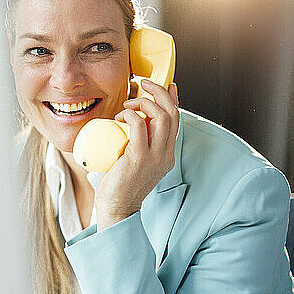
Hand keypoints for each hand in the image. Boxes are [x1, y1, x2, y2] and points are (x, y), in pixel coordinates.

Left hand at [95, 80, 179, 229]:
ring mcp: (155, 157)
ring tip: (129, 104)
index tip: (167, 85)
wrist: (117, 209)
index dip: (173, 99)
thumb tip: (125, 125)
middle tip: (143, 84)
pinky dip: (131, 116)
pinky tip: (120, 117)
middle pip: (172, 113)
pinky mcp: (140, 158)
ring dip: (145, 102)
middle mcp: (166, 154)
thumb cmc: (119, 185)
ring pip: (162, 117)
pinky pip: (140, 126)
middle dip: (159, 92)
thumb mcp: (134, 161)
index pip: (176, 120)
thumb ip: (136, 145)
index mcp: (166, 155)